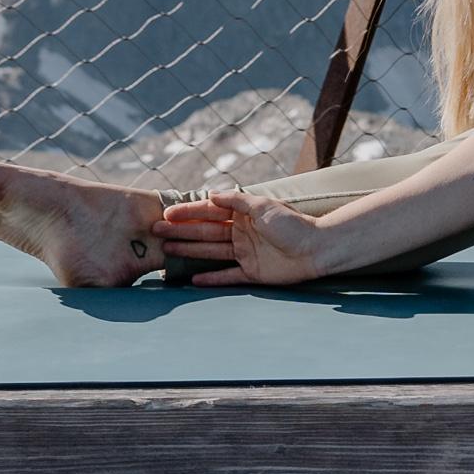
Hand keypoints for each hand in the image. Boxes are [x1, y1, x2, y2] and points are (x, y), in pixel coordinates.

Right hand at [157, 187, 334, 284]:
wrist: (317, 248)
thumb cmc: (292, 223)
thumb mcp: (262, 206)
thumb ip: (236, 201)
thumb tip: (210, 194)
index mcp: (243, 214)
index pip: (209, 212)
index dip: (188, 212)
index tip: (166, 214)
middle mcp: (241, 233)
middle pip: (205, 232)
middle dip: (181, 231)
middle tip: (156, 232)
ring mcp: (245, 253)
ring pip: (211, 252)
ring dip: (189, 250)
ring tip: (166, 251)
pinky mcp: (252, 272)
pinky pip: (227, 276)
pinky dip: (210, 279)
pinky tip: (192, 279)